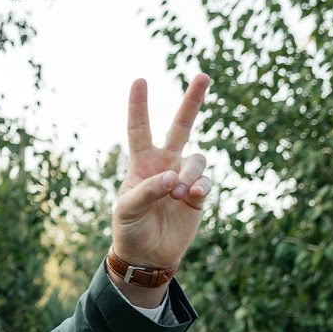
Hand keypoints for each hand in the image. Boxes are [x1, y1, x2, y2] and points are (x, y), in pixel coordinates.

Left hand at [110, 74, 211, 276]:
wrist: (147, 256)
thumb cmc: (130, 229)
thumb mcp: (127, 210)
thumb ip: (147, 190)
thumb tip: (173, 178)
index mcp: (141, 163)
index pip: (139, 128)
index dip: (139, 105)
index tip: (140, 80)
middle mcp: (165, 164)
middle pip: (181, 126)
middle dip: (192, 101)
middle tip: (203, 76)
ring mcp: (183, 177)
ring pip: (196, 159)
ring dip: (190, 172)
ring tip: (178, 192)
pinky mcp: (197, 194)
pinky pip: (205, 181)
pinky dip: (200, 185)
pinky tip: (191, 195)